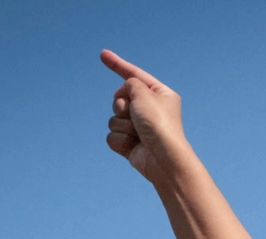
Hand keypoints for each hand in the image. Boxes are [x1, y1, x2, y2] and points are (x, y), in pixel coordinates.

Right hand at [100, 50, 190, 185]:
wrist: (163, 158)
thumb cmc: (158, 123)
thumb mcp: (144, 93)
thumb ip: (131, 83)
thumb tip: (123, 94)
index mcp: (160, 94)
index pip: (134, 75)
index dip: (117, 64)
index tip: (103, 54)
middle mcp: (149, 109)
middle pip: (120, 99)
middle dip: (123, 107)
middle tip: (135, 115)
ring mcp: (139, 127)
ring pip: (114, 118)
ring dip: (122, 125)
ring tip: (138, 133)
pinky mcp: (131, 143)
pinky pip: (113, 136)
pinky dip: (121, 140)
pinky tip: (134, 146)